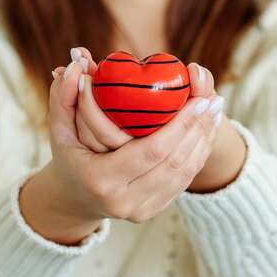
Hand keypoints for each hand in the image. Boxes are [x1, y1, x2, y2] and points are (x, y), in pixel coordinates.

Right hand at [49, 55, 224, 222]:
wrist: (74, 199)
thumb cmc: (68, 155)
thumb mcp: (60, 128)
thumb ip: (63, 96)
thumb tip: (77, 64)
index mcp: (101, 180)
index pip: (152, 151)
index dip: (180, 126)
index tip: (198, 100)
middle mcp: (123, 201)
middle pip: (174, 163)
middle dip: (199, 129)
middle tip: (213, 99)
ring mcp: (141, 210)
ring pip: (184, 174)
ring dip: (204, 140)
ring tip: (216, 110)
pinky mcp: (153, 211)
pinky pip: (183, 182)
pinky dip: (198, 155)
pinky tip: (207, 131)